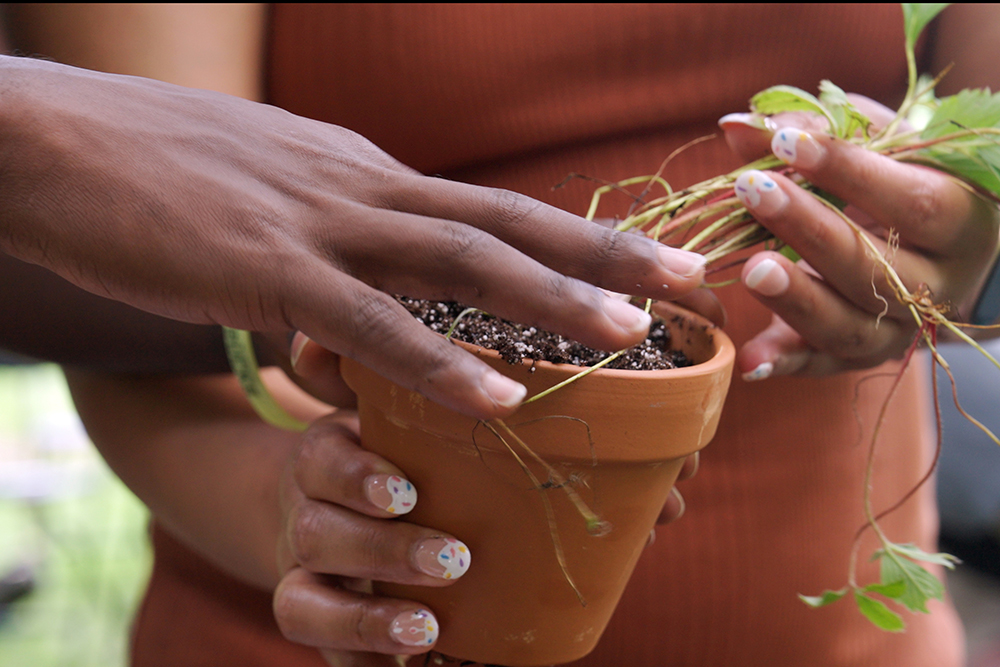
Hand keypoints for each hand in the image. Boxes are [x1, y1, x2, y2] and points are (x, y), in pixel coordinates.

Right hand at [1, 56, 705, 419]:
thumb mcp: (270, 205)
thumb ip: (329, 254)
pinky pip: (369, 323)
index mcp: (366, 177)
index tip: (641, 267)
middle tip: (688, 284)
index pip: (490, 208)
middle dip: (602, 254)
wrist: (56, 140)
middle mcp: (362, 190)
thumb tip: (363, 318)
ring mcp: (319, 225)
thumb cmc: (160, 176)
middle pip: (506, 219)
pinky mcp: (265, 269)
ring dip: (548, 297)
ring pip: (459, 260)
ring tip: (630, 334)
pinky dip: (438, 360)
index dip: (572, 239)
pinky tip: (497, 395)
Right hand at [274, 412, 469, 664]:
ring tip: (428, 629)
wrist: (340, 502)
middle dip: (382, 552)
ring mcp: (304, 574)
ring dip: (365, 620)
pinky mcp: (317, 619)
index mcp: (326, 456)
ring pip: (303, 601)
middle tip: (453, 559)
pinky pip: (324, 652)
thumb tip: (462, 382)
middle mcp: (305, 514)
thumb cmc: (398, 454)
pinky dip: (361, 663)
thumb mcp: (402, 420)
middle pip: (316, 534)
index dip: (356, 478)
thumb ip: (421, 401)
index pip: (323, 460)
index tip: (408, 493)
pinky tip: (413, 665)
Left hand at [718, 98, 999, 378]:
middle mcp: (939, 285)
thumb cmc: (900, 177)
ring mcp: (899, 330)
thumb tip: (735, 125)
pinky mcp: (859, 359)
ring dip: (796, 299)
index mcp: (961, 221)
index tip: (786, 144)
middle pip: (874, 266)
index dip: (847, 171)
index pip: (910, 199)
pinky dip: (783, 365)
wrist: (937, 246)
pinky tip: (748, 361)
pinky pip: (821, 367)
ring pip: (850, 325)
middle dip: (809, 229)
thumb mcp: (877, 143)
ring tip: (751, 270)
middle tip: (752, 192)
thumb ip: (814, 130)